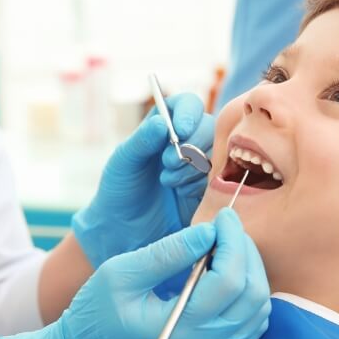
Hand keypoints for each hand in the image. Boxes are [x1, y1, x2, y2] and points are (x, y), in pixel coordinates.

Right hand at [0, 209, 270, 338]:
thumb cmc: (97, 311)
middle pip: (252, 294)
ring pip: (259, 308)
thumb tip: (209, 232)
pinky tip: (230, 271)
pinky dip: (251, 291)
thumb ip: (167, 253)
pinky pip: (253, 322)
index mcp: (179, 330)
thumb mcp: (121, 273)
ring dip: (251, 270)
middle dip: (245, 251)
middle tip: (227, 227)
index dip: (233, 242)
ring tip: (228, 245)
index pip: (228, 282)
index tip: (223, 216)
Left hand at [72, 93, 214, 268]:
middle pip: (209, 127)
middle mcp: (186, 142)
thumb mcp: (123, 163)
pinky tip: (181, 193)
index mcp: (164, 127)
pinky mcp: (209, 189)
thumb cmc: (119, 192)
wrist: (124, 232)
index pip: (187, 105)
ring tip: (168, 182)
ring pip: (217, 152)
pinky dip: (200, 183)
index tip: (180, 130)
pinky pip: (219, 178)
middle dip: (191, 144)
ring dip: (193, 166)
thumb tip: (161, 121)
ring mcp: (200, 166)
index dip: (189, 113)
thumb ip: (141, 141)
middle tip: (167, 163)